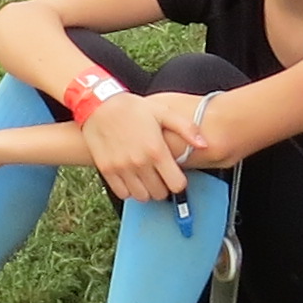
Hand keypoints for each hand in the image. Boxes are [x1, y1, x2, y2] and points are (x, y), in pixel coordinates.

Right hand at [82, 92, 201, 203]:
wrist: (98, 105)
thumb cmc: (132, 108)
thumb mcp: (163, 112)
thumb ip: (186, 128)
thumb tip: (204, 144)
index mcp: (156, 150)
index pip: (177, 185)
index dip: (179, 181)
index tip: (174, 174)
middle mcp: (139, 162)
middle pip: (160, 193)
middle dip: (163, 186)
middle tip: (160, 175)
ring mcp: (122, 168)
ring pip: (142, 197)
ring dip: (147, 190)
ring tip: (146, 177)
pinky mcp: (107, 170)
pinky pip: (123, 193)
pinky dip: (129, 190)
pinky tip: (132, 178)